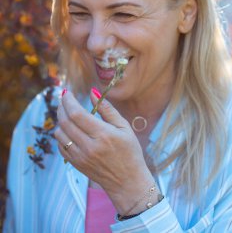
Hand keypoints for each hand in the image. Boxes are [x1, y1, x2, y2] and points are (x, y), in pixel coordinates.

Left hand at [54, 90, 154, 213]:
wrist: (128, 182)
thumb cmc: (130, 151)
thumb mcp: (124, 127)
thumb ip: (107, 109)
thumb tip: (92, 92)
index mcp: (103, 135)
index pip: (77, 113)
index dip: (68, 100)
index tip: (67, 92)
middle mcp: (89, 146)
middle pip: (65, 122)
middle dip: (62, 107)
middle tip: (64, 99)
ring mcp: (80, 157)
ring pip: (59, 134)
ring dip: (60, 120)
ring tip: (68, 113)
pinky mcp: (76, 164)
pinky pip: (61, 146)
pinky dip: (61, 134)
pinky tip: (69, 129)